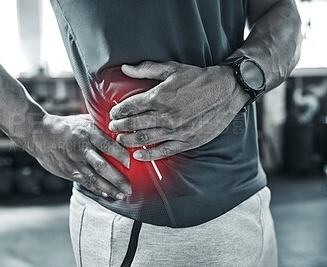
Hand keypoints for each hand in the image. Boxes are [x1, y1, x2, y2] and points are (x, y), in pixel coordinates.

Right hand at [16, 114, 131, 199]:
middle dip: (118, 179)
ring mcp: (73, 162)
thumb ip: (101, 126)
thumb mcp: (84, 121)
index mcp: (87, 133)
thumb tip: (122, 130)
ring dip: (109, 189)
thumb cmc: (66, 126)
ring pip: (94, 179)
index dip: (121, 155)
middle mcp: (81, 148)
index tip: (131, 163)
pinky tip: (106, 194)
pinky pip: (84, 183)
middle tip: (130, 188)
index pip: (108, 145)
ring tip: (121, 195)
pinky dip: (96, 190)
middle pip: (102, 166)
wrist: (38, 133)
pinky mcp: (67, 171)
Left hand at [108, 61, 249, 160]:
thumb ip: (146, 70)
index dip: (118, 112)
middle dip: (119, 127)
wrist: (226, 90)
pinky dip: (148, 155)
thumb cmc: (198, 78)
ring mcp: (176, 130)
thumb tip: (124, 68)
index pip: (130, 107)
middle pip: (134, 124)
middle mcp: (166, 115)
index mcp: (160, 96)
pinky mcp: (187, 140)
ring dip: (129, 141)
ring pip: (145, 139)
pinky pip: (163, 151)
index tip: (113, 115)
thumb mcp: (172, 69)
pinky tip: (138, 155)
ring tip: (120, 141)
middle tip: (112, 128)